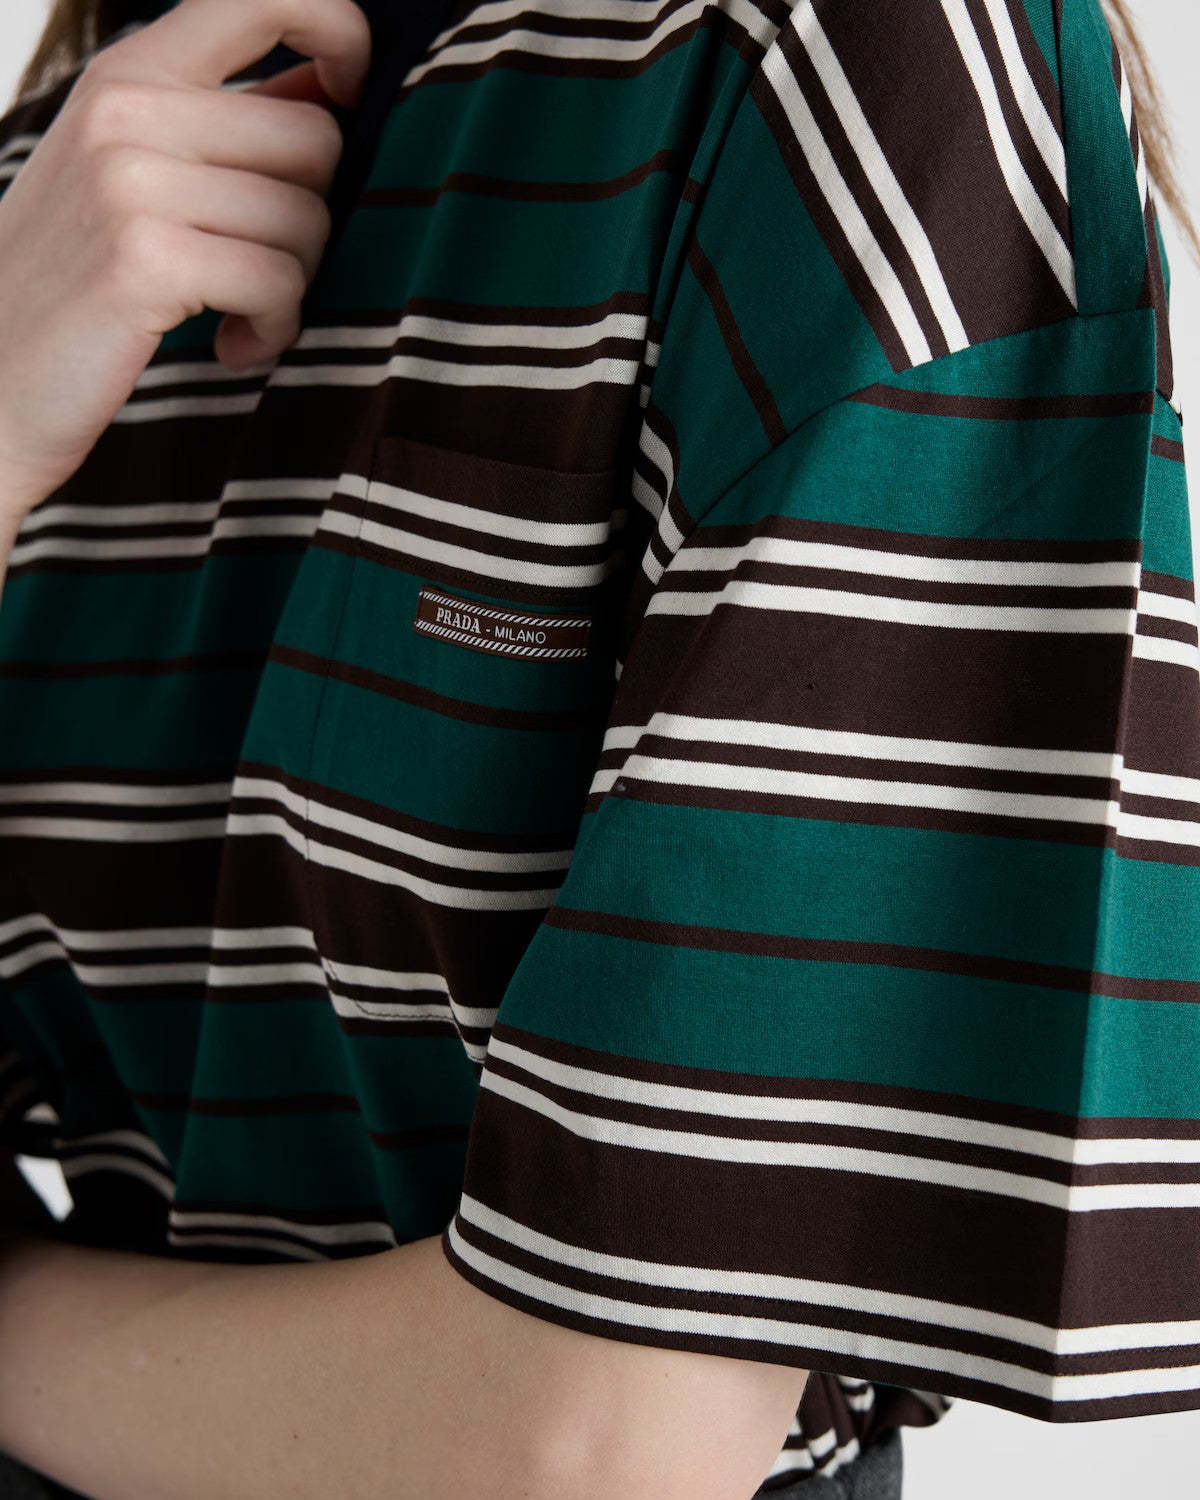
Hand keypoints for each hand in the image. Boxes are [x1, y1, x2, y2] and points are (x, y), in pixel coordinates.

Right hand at [0, 0, 370, 531]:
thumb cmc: (80, 282)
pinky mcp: (144, 256)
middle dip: (309, 220)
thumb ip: (227, 122)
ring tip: (237, 313)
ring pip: (306, 218)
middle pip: (316, 139)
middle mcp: (127, 107)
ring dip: (290, 287)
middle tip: (259, 269)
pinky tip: (232, 346)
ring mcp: (129, 178)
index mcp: (132, 71)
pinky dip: (272, 329)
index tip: (350, 96)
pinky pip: (278, 281)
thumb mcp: (135, 171)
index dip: (340, 33)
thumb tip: (332, 87)